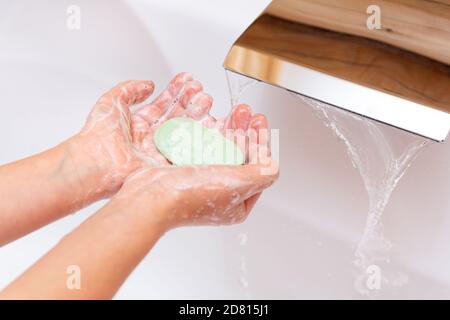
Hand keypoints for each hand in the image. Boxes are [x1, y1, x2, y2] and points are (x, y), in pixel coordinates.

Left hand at [68, 73, 213, 196]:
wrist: (97, 161)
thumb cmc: (99, 134)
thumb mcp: (112, 101)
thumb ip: (130, 89)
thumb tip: (148, 84)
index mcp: (138, 124)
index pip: (162, 104)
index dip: (176, 91)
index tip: (188, 80)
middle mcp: (151, 137)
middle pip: (176, 117)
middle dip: (190, 101)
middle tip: (200, 90)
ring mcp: (159, 151)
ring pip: (184, 131)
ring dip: (197, 116)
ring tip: (206, 101)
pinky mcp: (166, 165)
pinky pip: (186, 151)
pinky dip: (199, 138)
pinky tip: (207, 124)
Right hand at [111, 105, 277, 229]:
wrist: (148, 197)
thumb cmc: (188, 196)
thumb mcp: (237, 184)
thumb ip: (262, 173)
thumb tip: (272, 162)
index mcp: (237, 203)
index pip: (257, 168)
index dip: (261, 142)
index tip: (259, 122)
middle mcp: (221, 192)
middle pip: (239, 154)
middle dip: (244, 129)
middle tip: (245, 111)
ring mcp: (202, 179)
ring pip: (220, 146)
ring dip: (226, 125)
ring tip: (228, 110)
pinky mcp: (185, 168)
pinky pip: (201, 144)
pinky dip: (207, 128)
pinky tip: (209, 115)